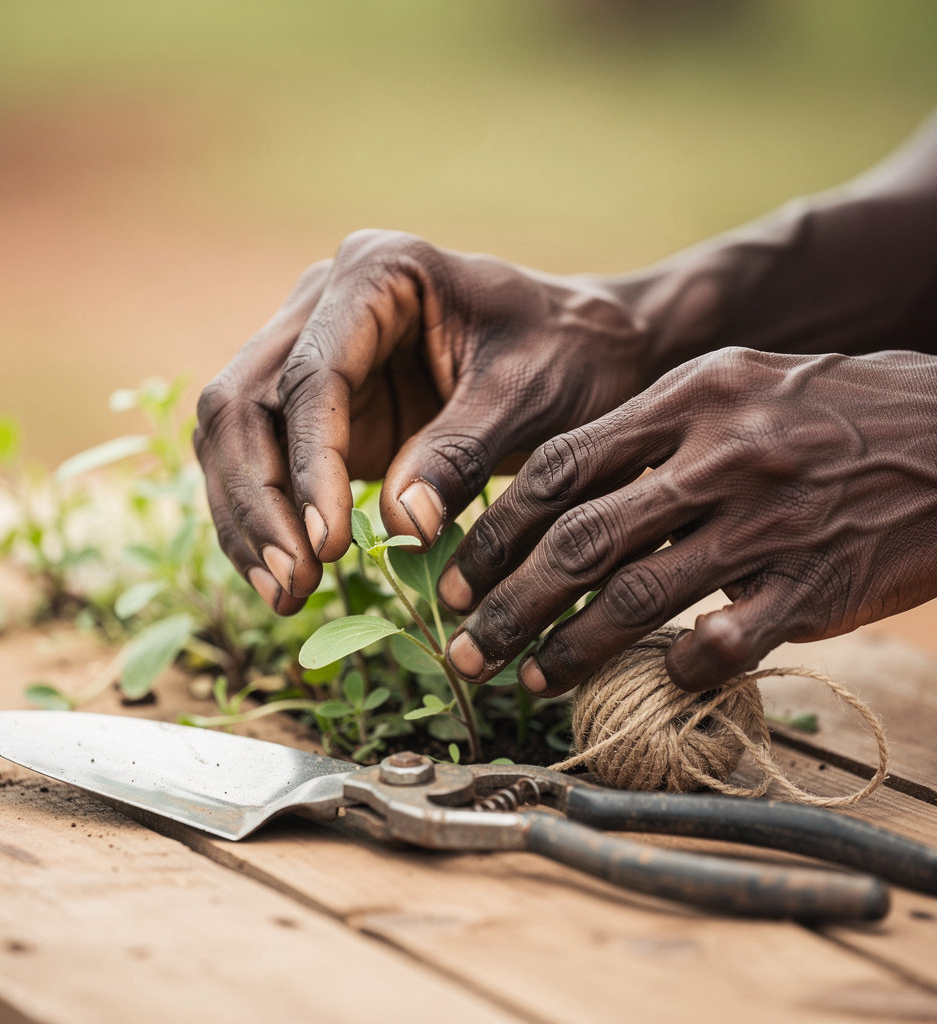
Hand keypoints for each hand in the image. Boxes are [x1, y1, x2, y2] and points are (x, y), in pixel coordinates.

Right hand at [195, 229, 651, 611]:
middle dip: (258, 500)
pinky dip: (268, 521)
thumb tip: (400, 526)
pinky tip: (291, 577)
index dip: (310, 466)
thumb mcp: (529, 396)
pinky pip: (266, 464)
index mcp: (376, 271)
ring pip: (235, 437)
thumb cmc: (570, 355)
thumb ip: (462, 452)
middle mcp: (325, 304)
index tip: (330, 545)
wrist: (589, 351)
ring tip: (287, 595)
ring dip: (248, 519)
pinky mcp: (322, 409)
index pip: (313, 375)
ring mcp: (315, 355)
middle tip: (292, 582)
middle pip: (243, 402)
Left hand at [439, 348, 936, 693]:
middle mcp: (721, 455)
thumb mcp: (738, 384)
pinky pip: (730, 642)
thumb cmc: (835, 410)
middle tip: (468, 647)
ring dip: (573, 650)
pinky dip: (682, 671)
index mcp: (689, 398)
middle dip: (511, 602)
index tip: (457, 577)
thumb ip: (653, 430)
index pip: (561, 470)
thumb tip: (566, 495)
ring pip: (641, 598)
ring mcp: (770, 521)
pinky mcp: (818, 583)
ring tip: (531, 681)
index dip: (497, 532)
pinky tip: (656, 685)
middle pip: (583, 541)